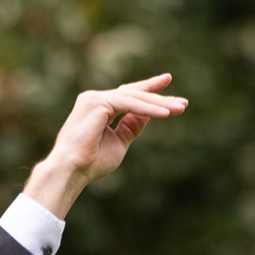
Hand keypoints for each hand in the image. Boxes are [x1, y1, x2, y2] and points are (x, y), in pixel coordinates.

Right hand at [22, 76, 187, 218]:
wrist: (72, 170)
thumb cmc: (91, 163)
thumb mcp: (119, 142)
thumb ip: (132, 126)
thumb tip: (150, 114)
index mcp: (97, 108)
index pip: (127, 96)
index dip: (148, 90)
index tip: (168, 84)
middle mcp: (94, 99)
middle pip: (133, 94)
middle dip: (159, 97)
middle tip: (183, 102)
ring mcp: (94, 98)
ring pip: (133, 97)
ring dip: (158, 103)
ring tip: (179, 109)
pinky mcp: (97, 102)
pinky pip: (129, 104)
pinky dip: (148, 109)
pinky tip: (165, 113)